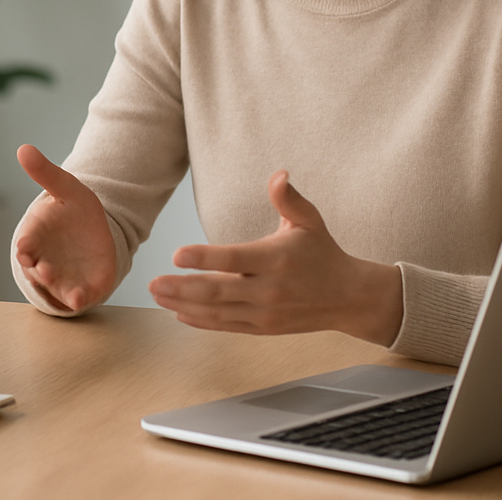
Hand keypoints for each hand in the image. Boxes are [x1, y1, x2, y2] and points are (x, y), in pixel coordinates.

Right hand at [14, 144, 116, 312]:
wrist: (94, 234)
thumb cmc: (73, 210)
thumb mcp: (66, 188)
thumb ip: (45, 172)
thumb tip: (24, 148)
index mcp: (36, 235)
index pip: (26, 242)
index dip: (25, 246)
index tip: (24, 248)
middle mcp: (43, 259)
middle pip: (36, 269)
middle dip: (39, 271)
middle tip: (43, 270)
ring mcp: (61, 276)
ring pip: (54, 286)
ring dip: (56, 288)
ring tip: (64, 288)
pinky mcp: (81, 287)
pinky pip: (76, 296)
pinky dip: (76, 300)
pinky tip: (80, 300)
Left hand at [147, 171, 402, 345]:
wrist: (349, 297)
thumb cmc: (323, 252)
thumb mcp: (310, 221)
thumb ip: (289, 199)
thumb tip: (278, 174)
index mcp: (277, 258)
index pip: (234, 258)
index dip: (204, 257)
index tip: (176, 254)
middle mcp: (270, 289)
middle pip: (219, 290)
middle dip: (182, 287)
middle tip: (152, 282)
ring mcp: (266, 312)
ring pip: (218, 311)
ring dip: (185, 304)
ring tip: (157, 295)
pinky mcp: (264, 327)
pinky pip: (227, 326)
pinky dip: (202, 321)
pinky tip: (179, 313)